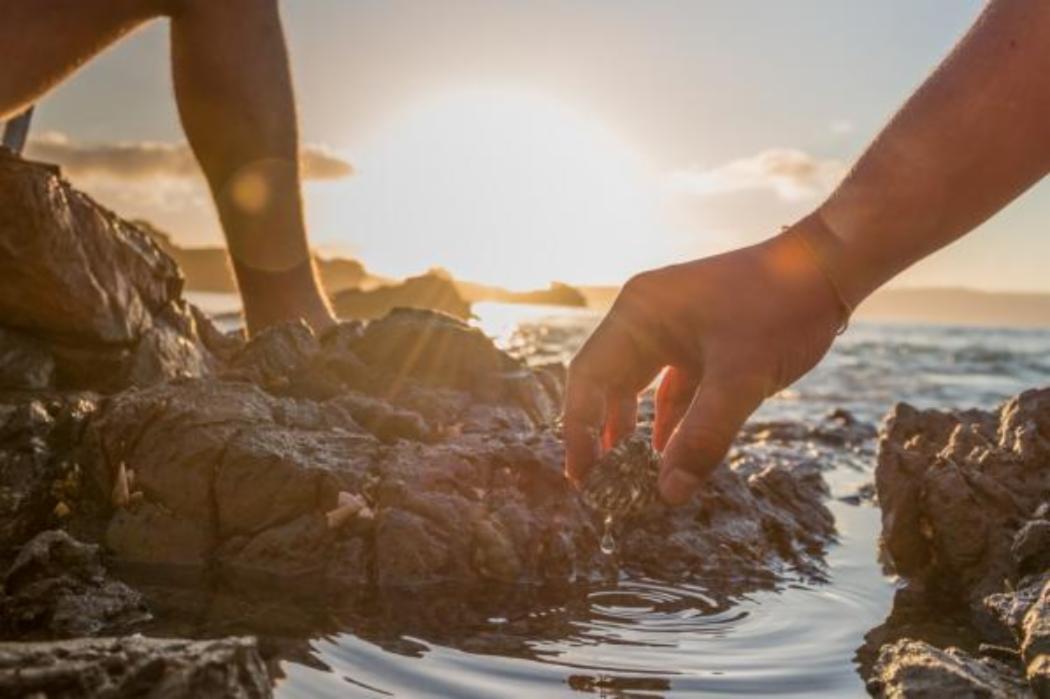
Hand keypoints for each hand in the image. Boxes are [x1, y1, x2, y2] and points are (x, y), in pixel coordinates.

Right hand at [563, 223, 844, 504]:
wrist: (829, 266)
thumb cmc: (780, 309)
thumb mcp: (741, 379)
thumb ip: (703, 437)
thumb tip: (670, 494)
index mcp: (638, 314)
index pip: (589, 378)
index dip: (579, 430)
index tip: (580, 477)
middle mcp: (645, 315)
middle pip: (605, 381)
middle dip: (600, 432)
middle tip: (598, 483)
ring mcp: (671, 324)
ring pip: (636, 383)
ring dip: (633, 426)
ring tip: (626, 473)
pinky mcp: (699, 335)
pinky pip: (668, 382)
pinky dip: (667, 416)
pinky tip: (666, 450)